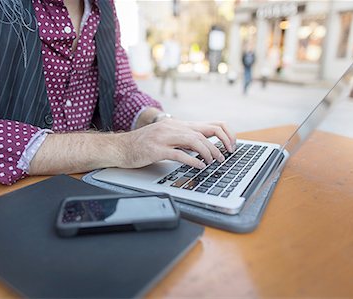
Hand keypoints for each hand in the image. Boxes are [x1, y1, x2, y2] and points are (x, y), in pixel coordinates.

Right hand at [117, 119, 236, 168]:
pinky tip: (199, 166)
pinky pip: (179, 154)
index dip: (225, 134)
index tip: (231, 146)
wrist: (121, 147)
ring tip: (213, 163)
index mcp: (179, 124)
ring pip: (195, 141)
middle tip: (224, 157)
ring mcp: (164, 137)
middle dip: (219, 145)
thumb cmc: (145, 144)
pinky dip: (193, 161)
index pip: (211, 124)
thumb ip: (185, 139)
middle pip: (205, 132)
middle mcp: (173, 127)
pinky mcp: (157, 149)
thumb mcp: (168, 137)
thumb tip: (205, 148)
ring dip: (208, 153)